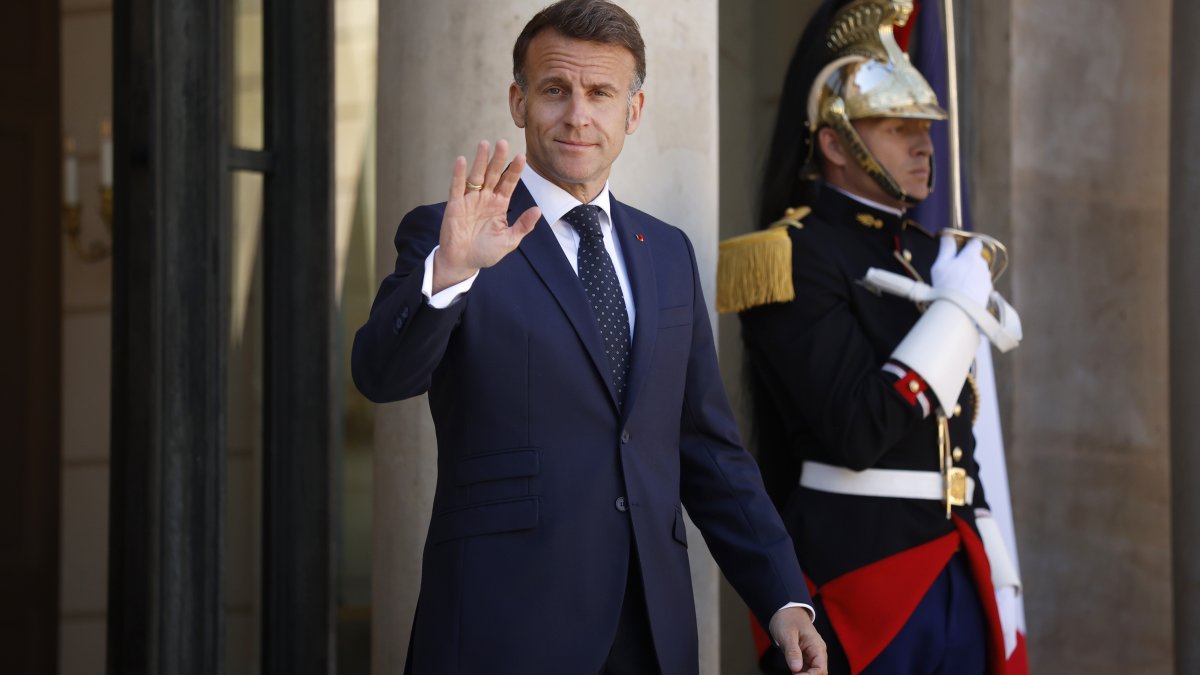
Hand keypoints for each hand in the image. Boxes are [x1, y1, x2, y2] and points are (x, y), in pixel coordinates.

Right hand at [432, 140, 541, 293]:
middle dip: (498, 159)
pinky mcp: (455, 205)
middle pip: (493, 174)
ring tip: (484, 144)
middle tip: (503, 142)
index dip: (515, 170)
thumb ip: (523, 226)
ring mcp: (470, 200)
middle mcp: (485, 198)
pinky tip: (461, 160)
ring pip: (476, 176)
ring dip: (480, 160)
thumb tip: (538, 210)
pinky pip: (457, 187)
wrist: (463, 262)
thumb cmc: (485, 252)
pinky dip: (458, 174)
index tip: (522, 157)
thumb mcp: (509, 241)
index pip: (509, 183)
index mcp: (499, 204)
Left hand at [768, 607, 827, 674]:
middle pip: (818, 673)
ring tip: (792, 674)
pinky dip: (799, 673)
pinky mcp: (803, 657)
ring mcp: (810, 655)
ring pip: (812, 673)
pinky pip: (805, 670)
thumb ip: (792, 651)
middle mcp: (817, 653)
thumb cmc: (788, 619)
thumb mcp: (787, 634)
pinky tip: (792, 672)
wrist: (785, 610)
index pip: (820, 669)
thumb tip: (796, 668)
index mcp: (817, 646)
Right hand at [930, 234, 992, 308]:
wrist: (960, 310)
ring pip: (979, 273)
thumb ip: (946, 248)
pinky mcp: (988, 293)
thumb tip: (948, 236)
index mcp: (971, 256)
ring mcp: (986, 280)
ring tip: (957, 286)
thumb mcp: (940, 264)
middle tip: (954, 271)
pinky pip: (980, 286)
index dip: (968, 244)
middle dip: (968, 262)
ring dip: (971, 276)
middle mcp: (982, 266)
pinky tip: (964, 295)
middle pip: (977, 259)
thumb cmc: (947, 285)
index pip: (976, 243)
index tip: (960, 248)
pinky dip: (974, 288)